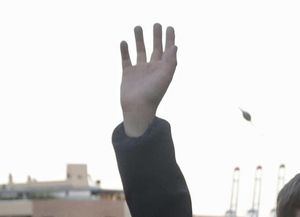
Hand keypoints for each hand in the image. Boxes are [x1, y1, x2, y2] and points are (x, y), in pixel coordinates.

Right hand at [119, 23, 175, 137]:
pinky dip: (125, 51)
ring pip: (140, 51)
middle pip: (155, 48)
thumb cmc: (153, 94)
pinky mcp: (128, 74)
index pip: (167, 50)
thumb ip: (170, 61)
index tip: (169, 27)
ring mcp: (140, 71)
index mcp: (162, 69)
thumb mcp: (164, 77)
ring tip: (138, 27)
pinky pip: (126, 59)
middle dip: (156, 36)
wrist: (137, 109)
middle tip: (156, 24)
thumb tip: (175, 46)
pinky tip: (124, 42)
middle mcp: (152, 68)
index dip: (169, 39)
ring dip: (139, 39)